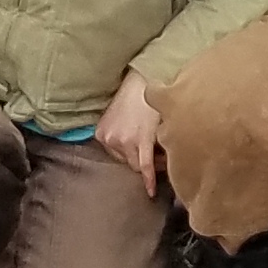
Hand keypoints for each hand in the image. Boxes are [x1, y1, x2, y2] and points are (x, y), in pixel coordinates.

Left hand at [94, 69, 165, 197]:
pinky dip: (149, 179)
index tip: (143, 154)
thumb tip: (131, 147)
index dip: (131, 156)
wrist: (148, 77)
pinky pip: (146, 167)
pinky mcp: (143, 142)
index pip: (116, 156)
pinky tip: (151, 190)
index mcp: (102, 133)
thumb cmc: (136, 92)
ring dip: (151, 164)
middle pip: (127, 162)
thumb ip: (118, 131)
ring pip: (138, 166)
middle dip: (141, 161)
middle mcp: (110, 139)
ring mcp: (126, 142)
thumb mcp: (118, 113)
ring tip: (165, 156)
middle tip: (158, 155)